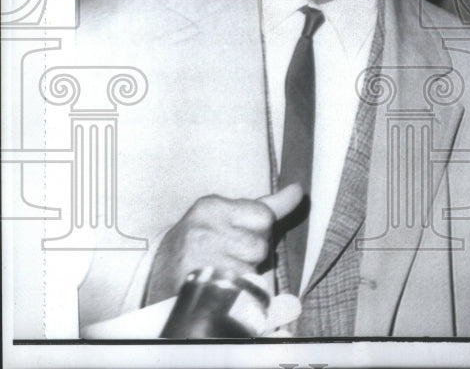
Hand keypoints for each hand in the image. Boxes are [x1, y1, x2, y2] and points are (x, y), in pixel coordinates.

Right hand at [145, 184, 302, 304]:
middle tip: (227, 256)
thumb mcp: (229, 217)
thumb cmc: (204, 242)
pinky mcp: (195, 282)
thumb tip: (298, 190)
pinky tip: (218, 284)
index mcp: (211, 206)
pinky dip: (234, 291)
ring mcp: (196, 255)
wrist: (159, 276)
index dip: (259, 232)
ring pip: (251, 268)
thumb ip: (268, 206)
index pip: (264, 216)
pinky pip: (238, 288)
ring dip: (243, 274)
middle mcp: (201, 227)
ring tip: (222, 270)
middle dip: (251, 256)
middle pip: (260, 245)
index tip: (238, 235)